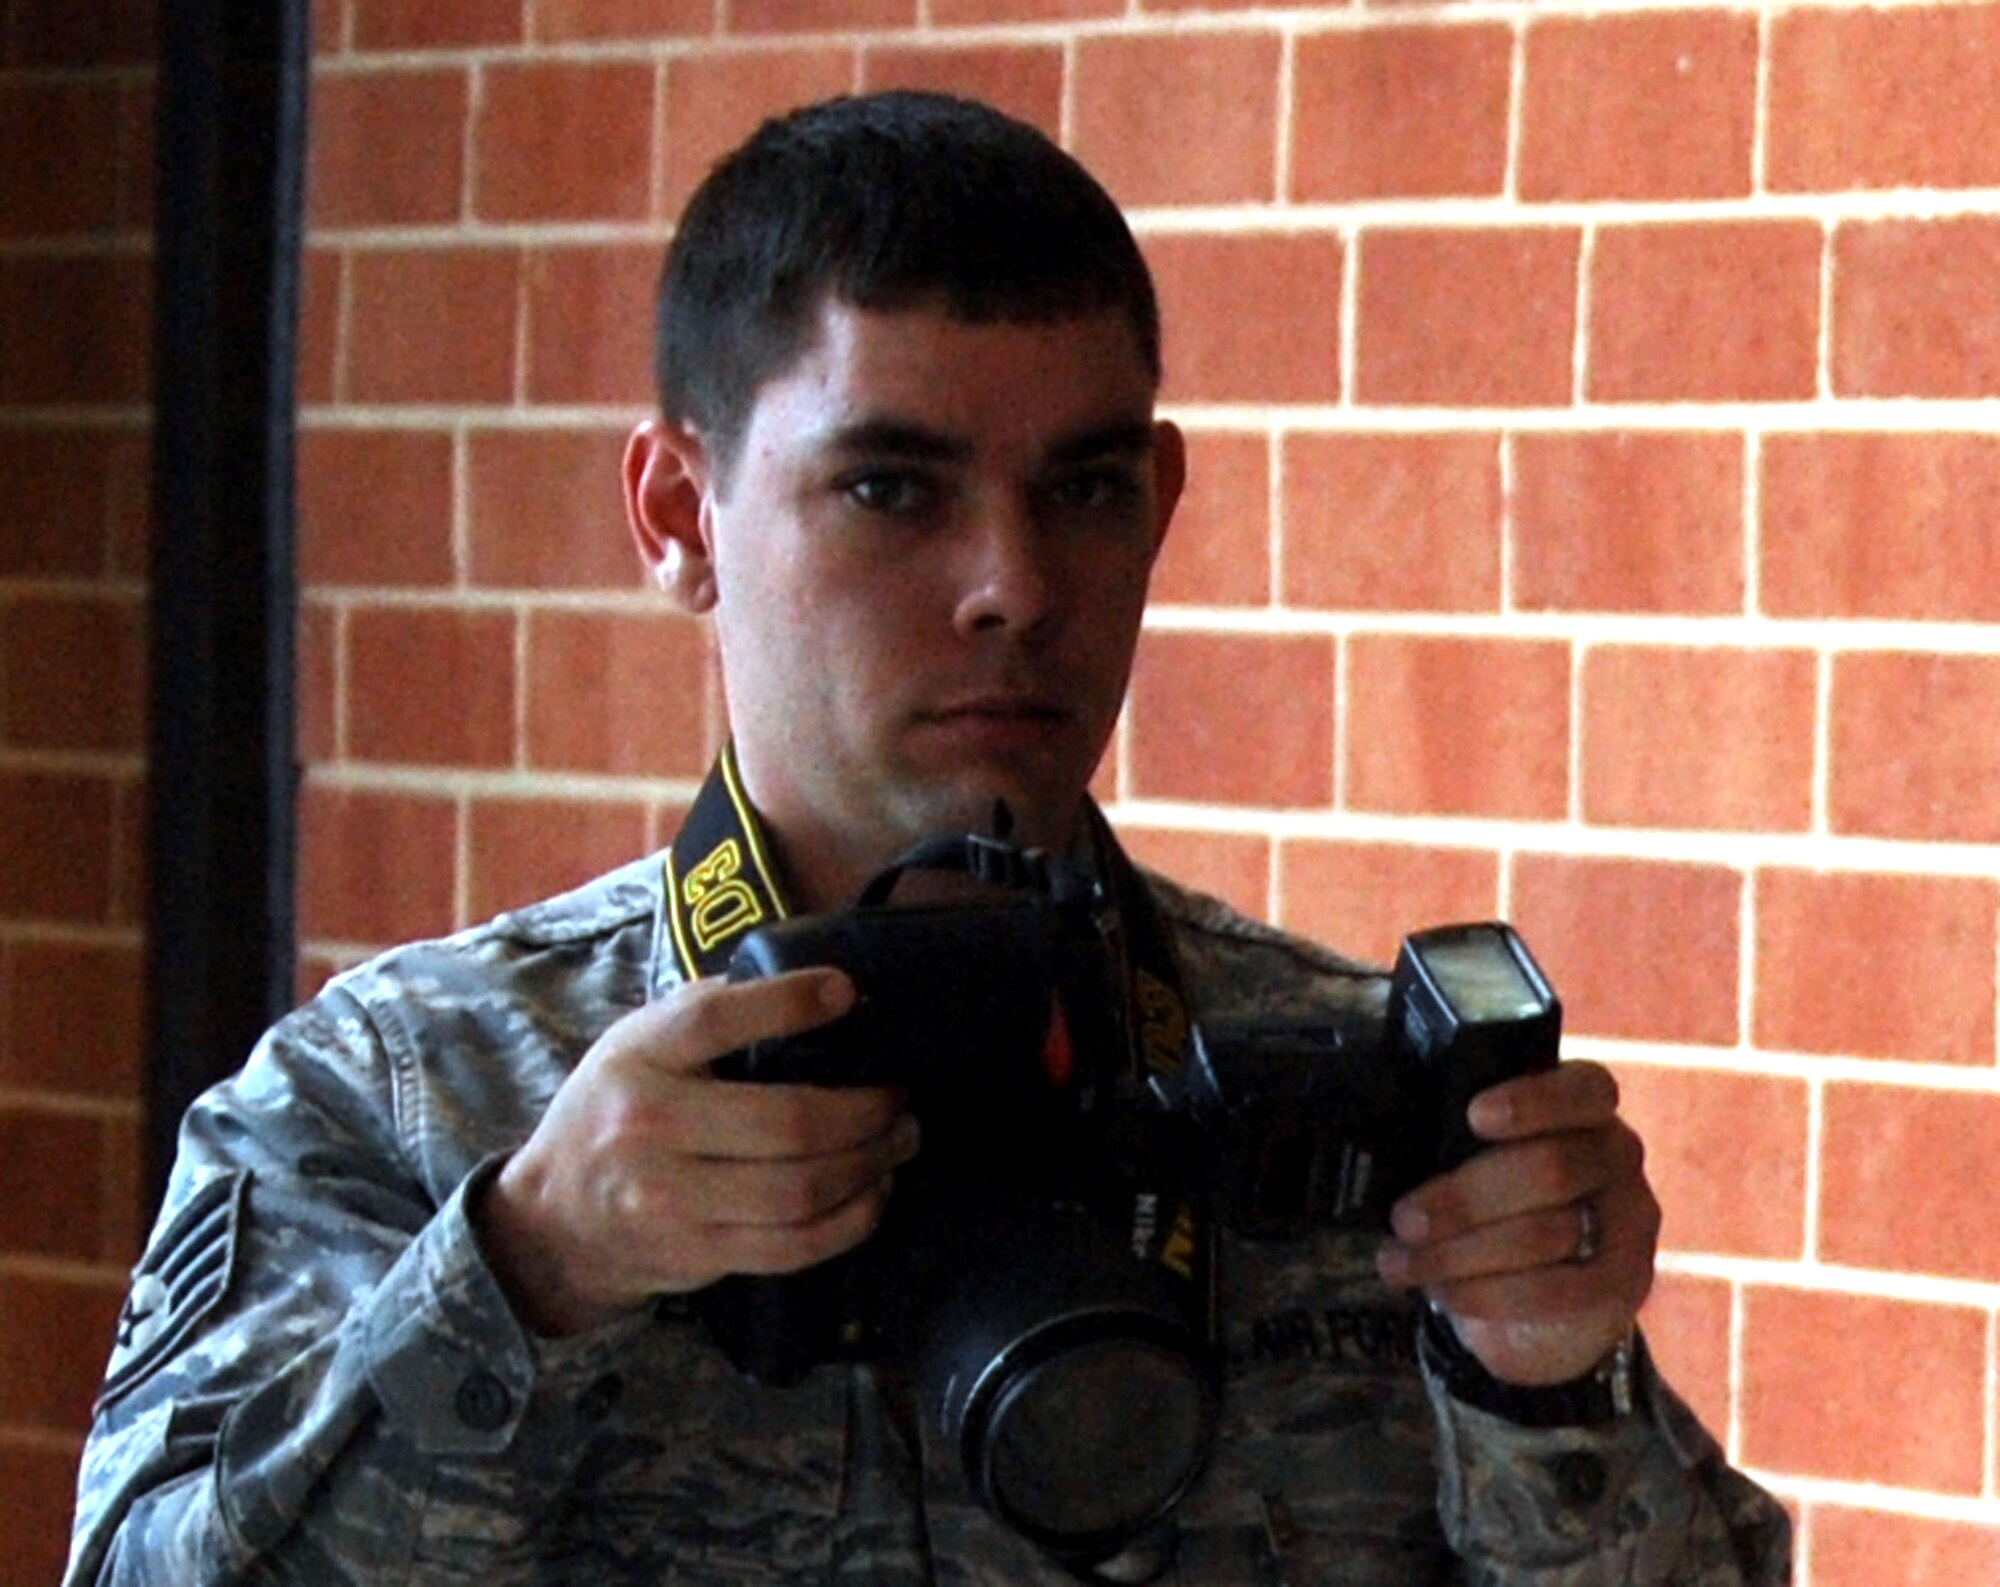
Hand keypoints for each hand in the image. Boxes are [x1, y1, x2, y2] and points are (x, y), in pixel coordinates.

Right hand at [476, 968, 919, 1336]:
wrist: (551, 1221)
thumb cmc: (614, 1113)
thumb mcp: (636, 1045)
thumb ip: (706, 1014)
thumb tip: (811, 988)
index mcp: (639, 1059)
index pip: (715, 1019)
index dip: (790, 1003)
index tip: (847, 993)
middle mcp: (650, 1129)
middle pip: (788, 1121)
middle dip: (866, 1109)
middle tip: (899, 1096)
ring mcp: (673, 1201)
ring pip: (801, 1188)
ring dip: (871, 1164)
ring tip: (899, 1139)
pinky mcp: (699, 1255)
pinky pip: (796, 1245)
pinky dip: (852, 1220)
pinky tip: (874, 1193)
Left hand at [1374, 1061, 1658, 1385]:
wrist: (1543, 1288)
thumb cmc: (1496, 1194)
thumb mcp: (1480, 1152)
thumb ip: (1456, 1135)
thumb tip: (1386, 1135)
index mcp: (1584, 1105)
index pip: (1582, 1089)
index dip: (1532, 1100)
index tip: (1474, 1116)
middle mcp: (1616, 1153)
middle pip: (1552, 1169)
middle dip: (1466, 1198)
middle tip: (1404, 1219)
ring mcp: (1628, 1217)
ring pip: (1546, 1233)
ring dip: (1460, 1253)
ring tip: (1400, 1262)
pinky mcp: (1622, 1279)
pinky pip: (1556, 1290)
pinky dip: (1488, 1293)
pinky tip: (1443, 1292)